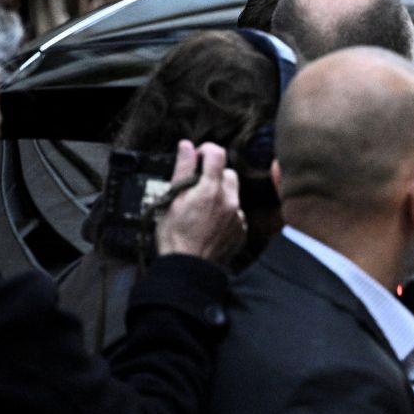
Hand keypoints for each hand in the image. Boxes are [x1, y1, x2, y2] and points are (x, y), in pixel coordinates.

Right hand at [154, 141, 244, 261]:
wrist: (189, 267)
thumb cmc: (176, 236)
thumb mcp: (172, 199)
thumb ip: (183, 169)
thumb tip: (187, 147)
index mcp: (211, 190)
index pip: (218, 154)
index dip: (206, 151)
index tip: (197, 157)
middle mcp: (230, 201)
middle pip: (228, 174)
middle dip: (213, 175)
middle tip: (195, 187)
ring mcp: (238, 217)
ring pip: (233, 194)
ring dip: (220, 195)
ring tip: (201, 209)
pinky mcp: (241, 230)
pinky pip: (236, 213)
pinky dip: (225, 213)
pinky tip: (209, 223)